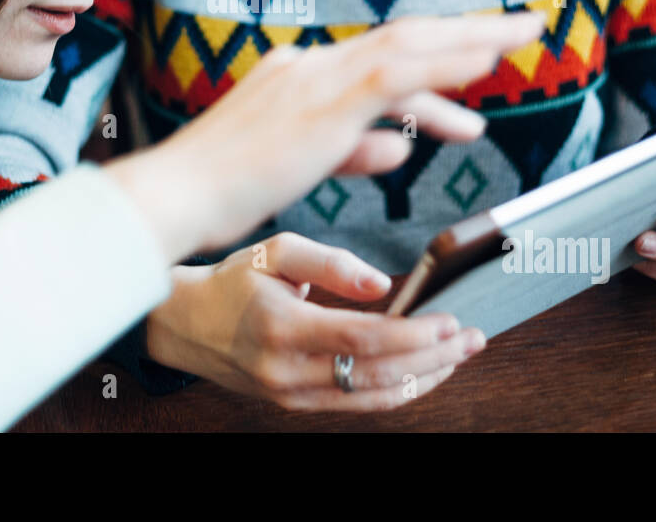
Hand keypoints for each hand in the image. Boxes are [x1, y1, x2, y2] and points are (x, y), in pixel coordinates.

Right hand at [107, 11, 545, 260]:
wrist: (176, 198)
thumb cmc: (224, 191)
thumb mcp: (301, 168)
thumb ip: (353, 149)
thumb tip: (397, 147)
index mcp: (301, 75)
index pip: (382, 56)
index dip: (437, 50)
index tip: (480, 51)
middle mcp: (311, 65)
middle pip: (405, 36)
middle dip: (469, 29)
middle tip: (523, 26)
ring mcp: (316, 79)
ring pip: (408, 44)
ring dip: (471, 37)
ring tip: (522, 36)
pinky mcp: (322, 104)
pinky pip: (395, 72)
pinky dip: (443, 63)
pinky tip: (484, 61)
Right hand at [146, 233, 485, 410]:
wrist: (183, 323)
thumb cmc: (231, 280)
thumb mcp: (276, 251)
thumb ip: (332, 263)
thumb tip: (383, 284)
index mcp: (281, 326)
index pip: (363, 339)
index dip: (414, 334)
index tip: (451, 320)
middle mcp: (286, 370)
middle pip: (376, 373)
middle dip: (434, 358)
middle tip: (473, 338)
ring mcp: (290, 394)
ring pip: (372, 397)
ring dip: (424, 378)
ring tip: (460, 355)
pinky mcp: (294, 403)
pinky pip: (355, 403)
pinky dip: (396, 390)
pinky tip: (423, 372)